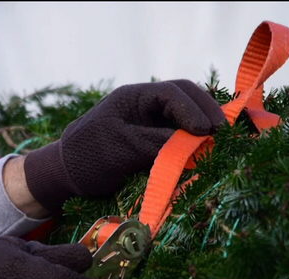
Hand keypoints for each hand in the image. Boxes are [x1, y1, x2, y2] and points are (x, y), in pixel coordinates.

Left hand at [23, 79, 225, 211]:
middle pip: (184, 98)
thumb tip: (196, 143)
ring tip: (219, 142)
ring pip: (184, 116)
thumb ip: (157, 143)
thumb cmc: (87, 158)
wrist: (65, 176)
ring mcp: (148, 122)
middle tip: (223, 132)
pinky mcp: (151, 140)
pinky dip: (192, 141)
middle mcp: (144, 105)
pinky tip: (203, 151)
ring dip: (201, 126)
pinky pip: (177, 135)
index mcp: (132, 97)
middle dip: (205, 112)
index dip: (193, 109)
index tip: (206, 131)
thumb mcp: (121, 149)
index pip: (172, 93)